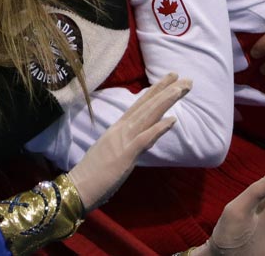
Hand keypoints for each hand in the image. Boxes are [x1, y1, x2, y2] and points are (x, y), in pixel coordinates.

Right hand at [67, 73, 189, 210]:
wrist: (78, 186)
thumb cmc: (94, 172)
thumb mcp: (113, 150)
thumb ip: (127, 141)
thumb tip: (144, 137)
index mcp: (118, 128)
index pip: (140, 105)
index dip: (156, 90)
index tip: (171, 78)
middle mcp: (121, 129)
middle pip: (147, 106)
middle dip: (166, 90)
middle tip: (185, 78)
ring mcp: (123, 140)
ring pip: (147, 116)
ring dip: (165, 102)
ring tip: (180, 89)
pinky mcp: (125, 155)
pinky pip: (145, 139)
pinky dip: (158, 128)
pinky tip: (173, 120)